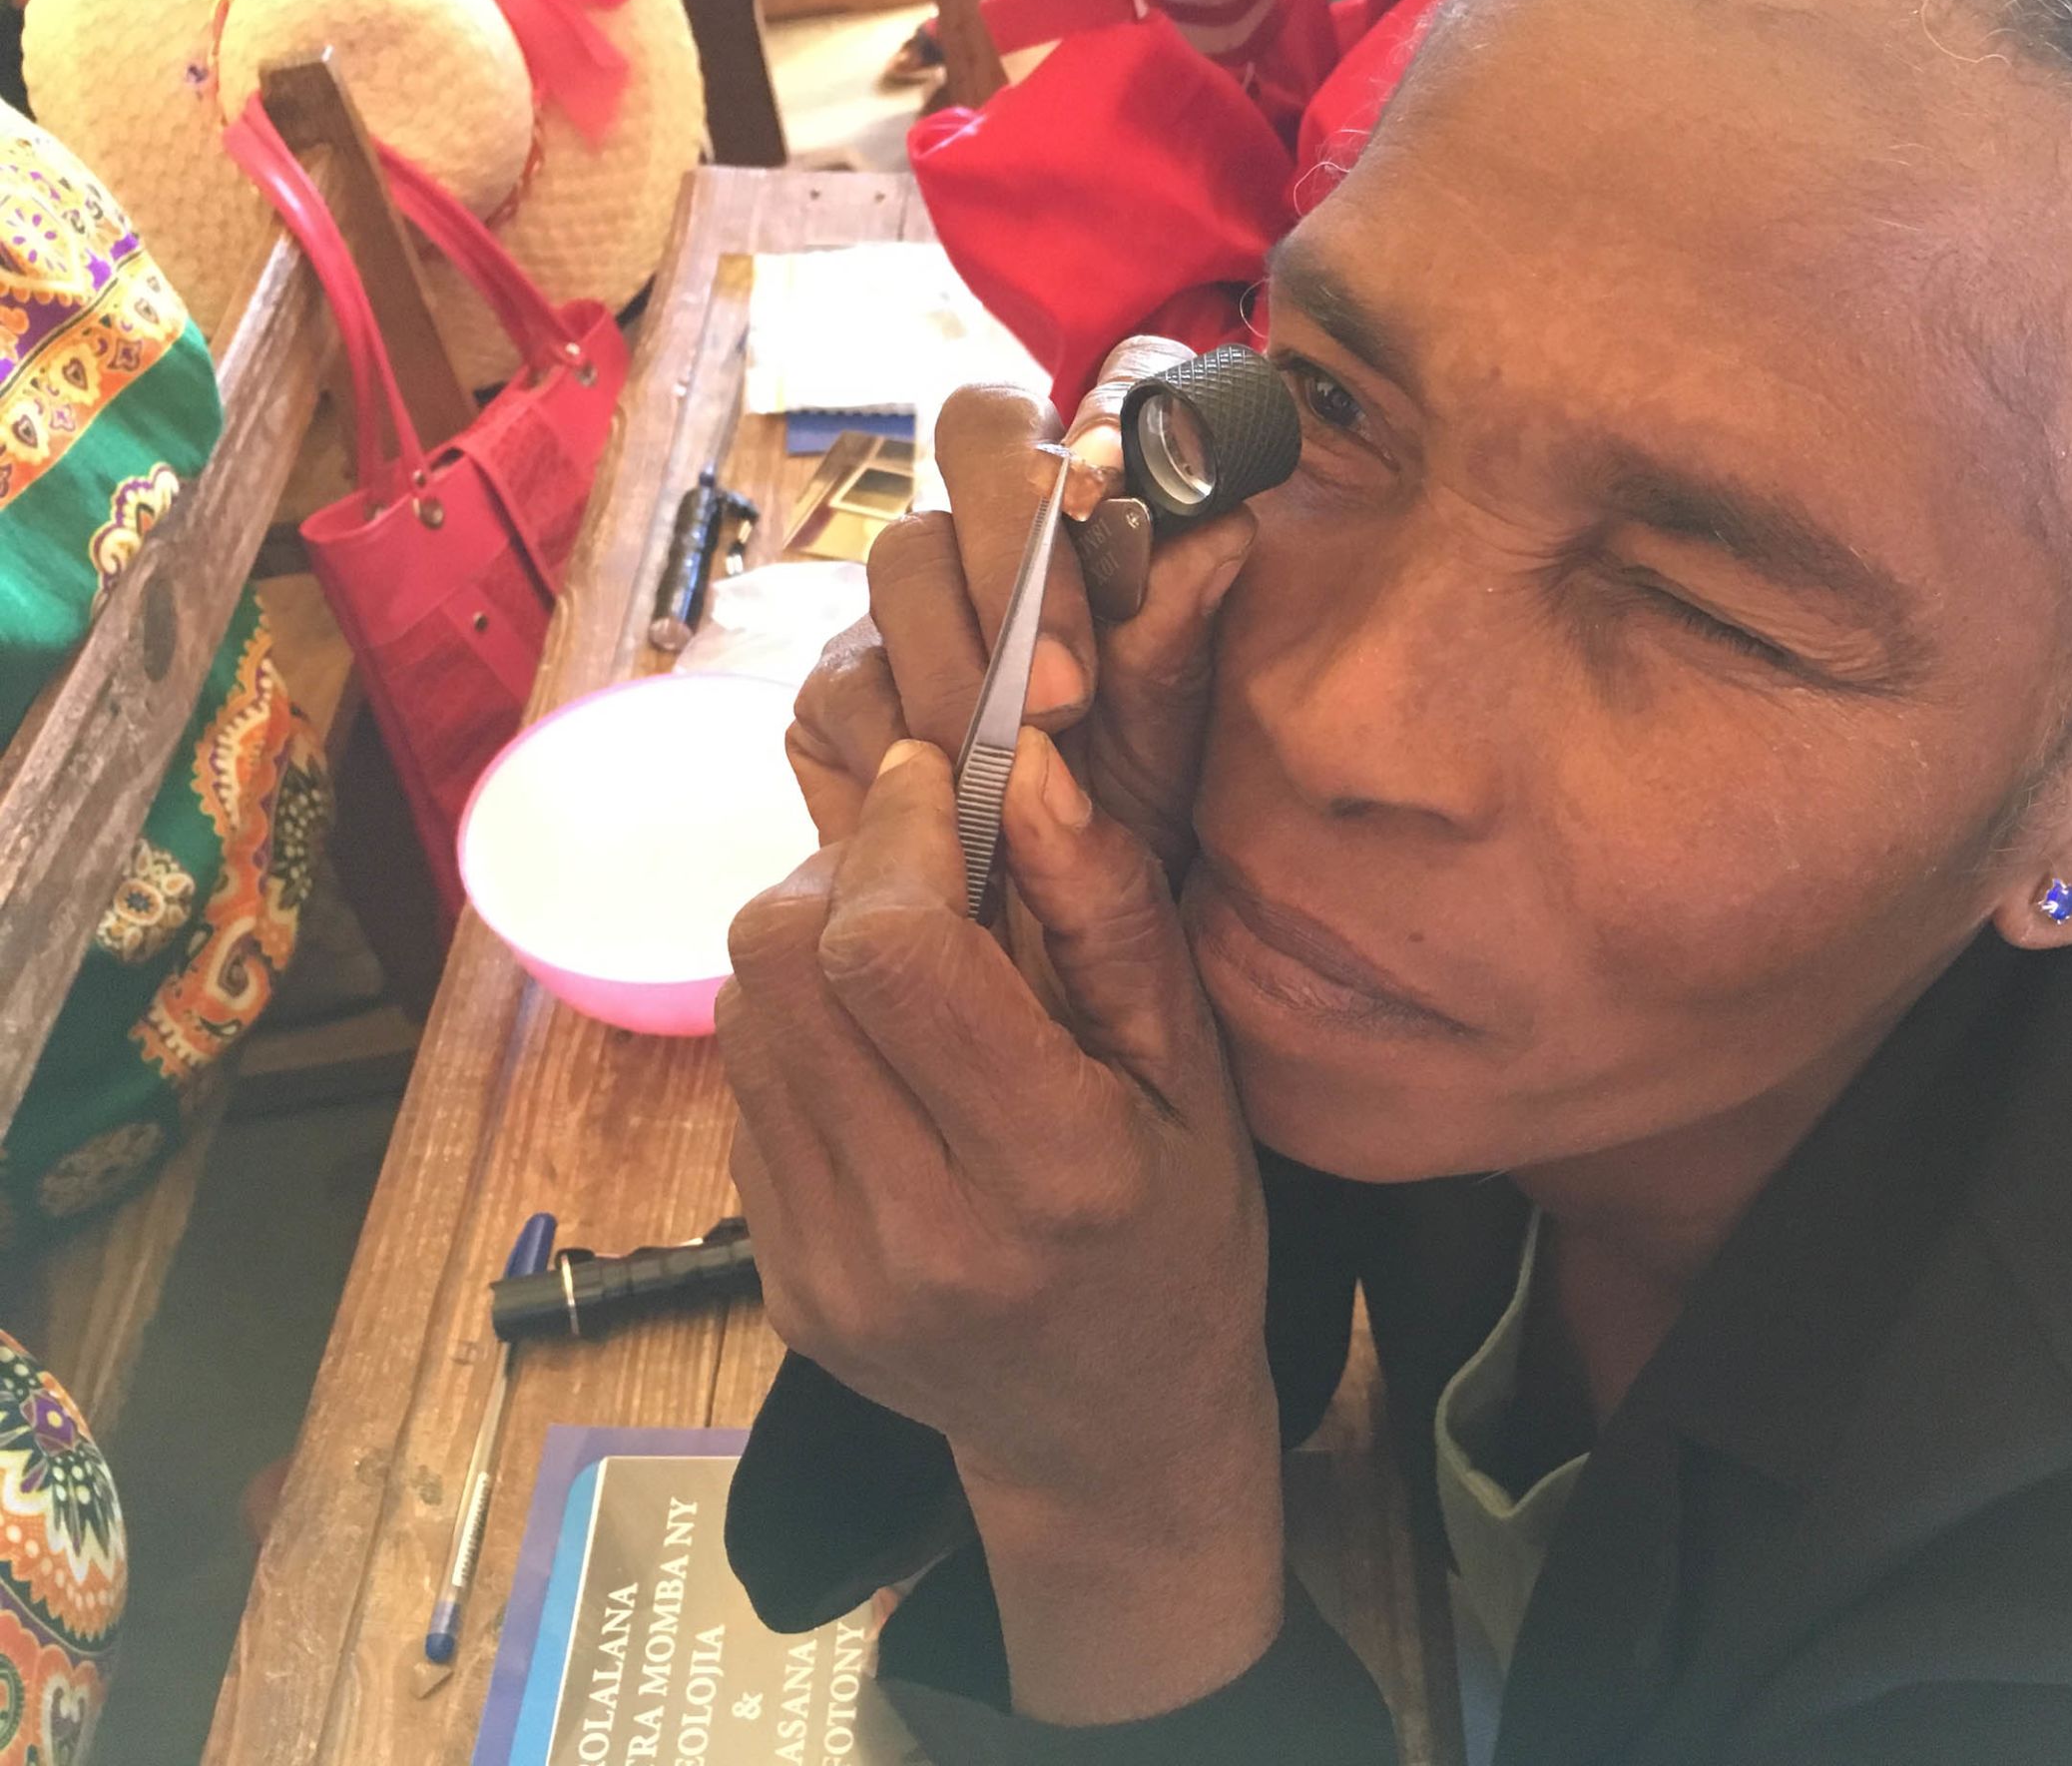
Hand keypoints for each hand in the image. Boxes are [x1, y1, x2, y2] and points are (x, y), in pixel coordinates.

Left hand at [723, 730, 1282, 1718]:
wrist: (1113, 1437)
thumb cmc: (1181, 1237)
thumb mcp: (1196, 1074)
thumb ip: (1112, 914)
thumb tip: (1023, 765)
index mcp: (1049, 1168)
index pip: (894, 950)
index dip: (895, 833)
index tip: (933, 781)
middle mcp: (918, 1230)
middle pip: (785, 969)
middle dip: (836, 873)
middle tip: (909, 861)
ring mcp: (831, 1270)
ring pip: (745, 1022)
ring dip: (806, 949)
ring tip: (897, 957)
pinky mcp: (782, 1287)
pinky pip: (745, 1099)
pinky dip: (797, 1039)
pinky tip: (879, 1061)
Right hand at [786, 355, 1255, 871]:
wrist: (1057, 938)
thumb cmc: (1138, 812)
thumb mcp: (1177, 736)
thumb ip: (1181, 633)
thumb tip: (1216, 531)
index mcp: (1109, 507)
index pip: (1106, 390)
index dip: (1105, 418)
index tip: (1113, 500)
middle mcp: (1001, 528)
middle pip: (980, 431)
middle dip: (1016, 544)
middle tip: (1061, 682)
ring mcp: (909, 599)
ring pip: (907, 555)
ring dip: (963, 664)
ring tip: (1011, 765)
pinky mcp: (837, 689)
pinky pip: (846, 680)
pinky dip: (897, 744)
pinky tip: (941, 803)